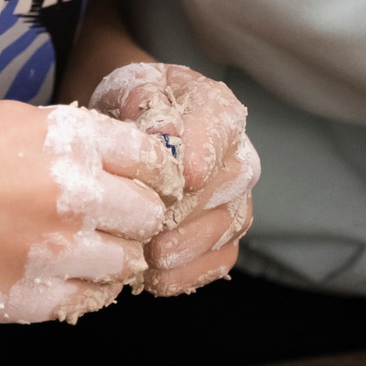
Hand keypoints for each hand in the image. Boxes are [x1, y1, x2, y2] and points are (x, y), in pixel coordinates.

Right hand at [0, 99, 178, 323]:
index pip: (152, 161)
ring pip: (125, 265)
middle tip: (116, 219)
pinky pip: (86, 299)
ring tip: (82, 248)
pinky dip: (80, 288)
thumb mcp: (15, 120)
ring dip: (113, 257)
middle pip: (149, 217)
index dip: (153, 173)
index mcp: (70, 144)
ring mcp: (54, 254)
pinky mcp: (31, 299)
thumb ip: (74, 140)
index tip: (145, 182)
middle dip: (138, 217)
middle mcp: (72, 198)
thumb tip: (122, 161)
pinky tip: (55, 272)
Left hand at [89, 61, 260, 295]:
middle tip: (147, 229)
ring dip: (184, 248)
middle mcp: (237, 156)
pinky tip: (154, 277)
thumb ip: (143, 100)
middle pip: (225, 188)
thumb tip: (165, 136)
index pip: (220, 132)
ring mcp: (236, 200)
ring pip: (224, 229)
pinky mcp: (225, 236)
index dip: (203, 156)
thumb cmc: (131, 108)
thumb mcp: (129, 88)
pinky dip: (188, 274)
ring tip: (145, 257)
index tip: (183, 177)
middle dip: (184, 212)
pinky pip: (220, 261)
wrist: (129, 132)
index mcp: (218, 111)